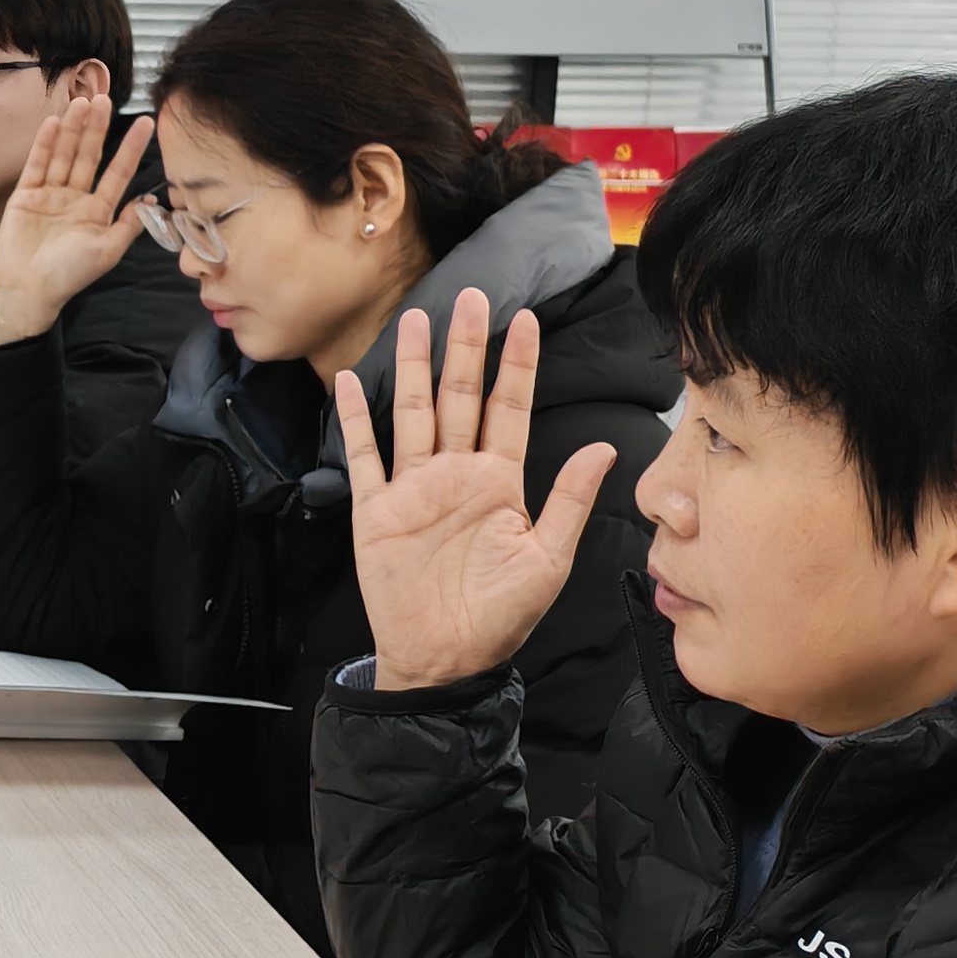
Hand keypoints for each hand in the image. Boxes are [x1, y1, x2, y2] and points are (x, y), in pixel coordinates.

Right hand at [0, 75, 149, 345]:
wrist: (28, 290)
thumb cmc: (69, 276)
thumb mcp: (108, 251)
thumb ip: (129, 224)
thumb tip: (153, 199)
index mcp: (98, 211)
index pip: (118, 172)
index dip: (131, 148)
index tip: (146, 123)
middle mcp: (75, 198)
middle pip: (89, 156)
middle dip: (97, 128)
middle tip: (105, 99)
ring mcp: (50, 195)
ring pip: (64, 155)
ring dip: (73, 129)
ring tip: (82, 102)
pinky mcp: (25, 195)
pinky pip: (37, 165)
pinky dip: (44, 144)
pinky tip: (54, 123)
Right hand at [339, 289, 620, 689]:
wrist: (444, 660)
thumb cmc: (500, 617)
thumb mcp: (549, 560)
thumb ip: (568, 500)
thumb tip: (604, 448)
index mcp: (500, 483)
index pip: (510, 410)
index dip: (517, 366)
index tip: (525, 319)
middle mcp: (456, 475)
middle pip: (461, 398)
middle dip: (467, 348)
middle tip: (473, 297)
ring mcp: (414, 488)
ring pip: (414, 413)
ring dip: (416, 368)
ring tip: (417, 321)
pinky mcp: (376, 509)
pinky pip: (365, 455)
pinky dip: (355, 420)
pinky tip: (352, 383)